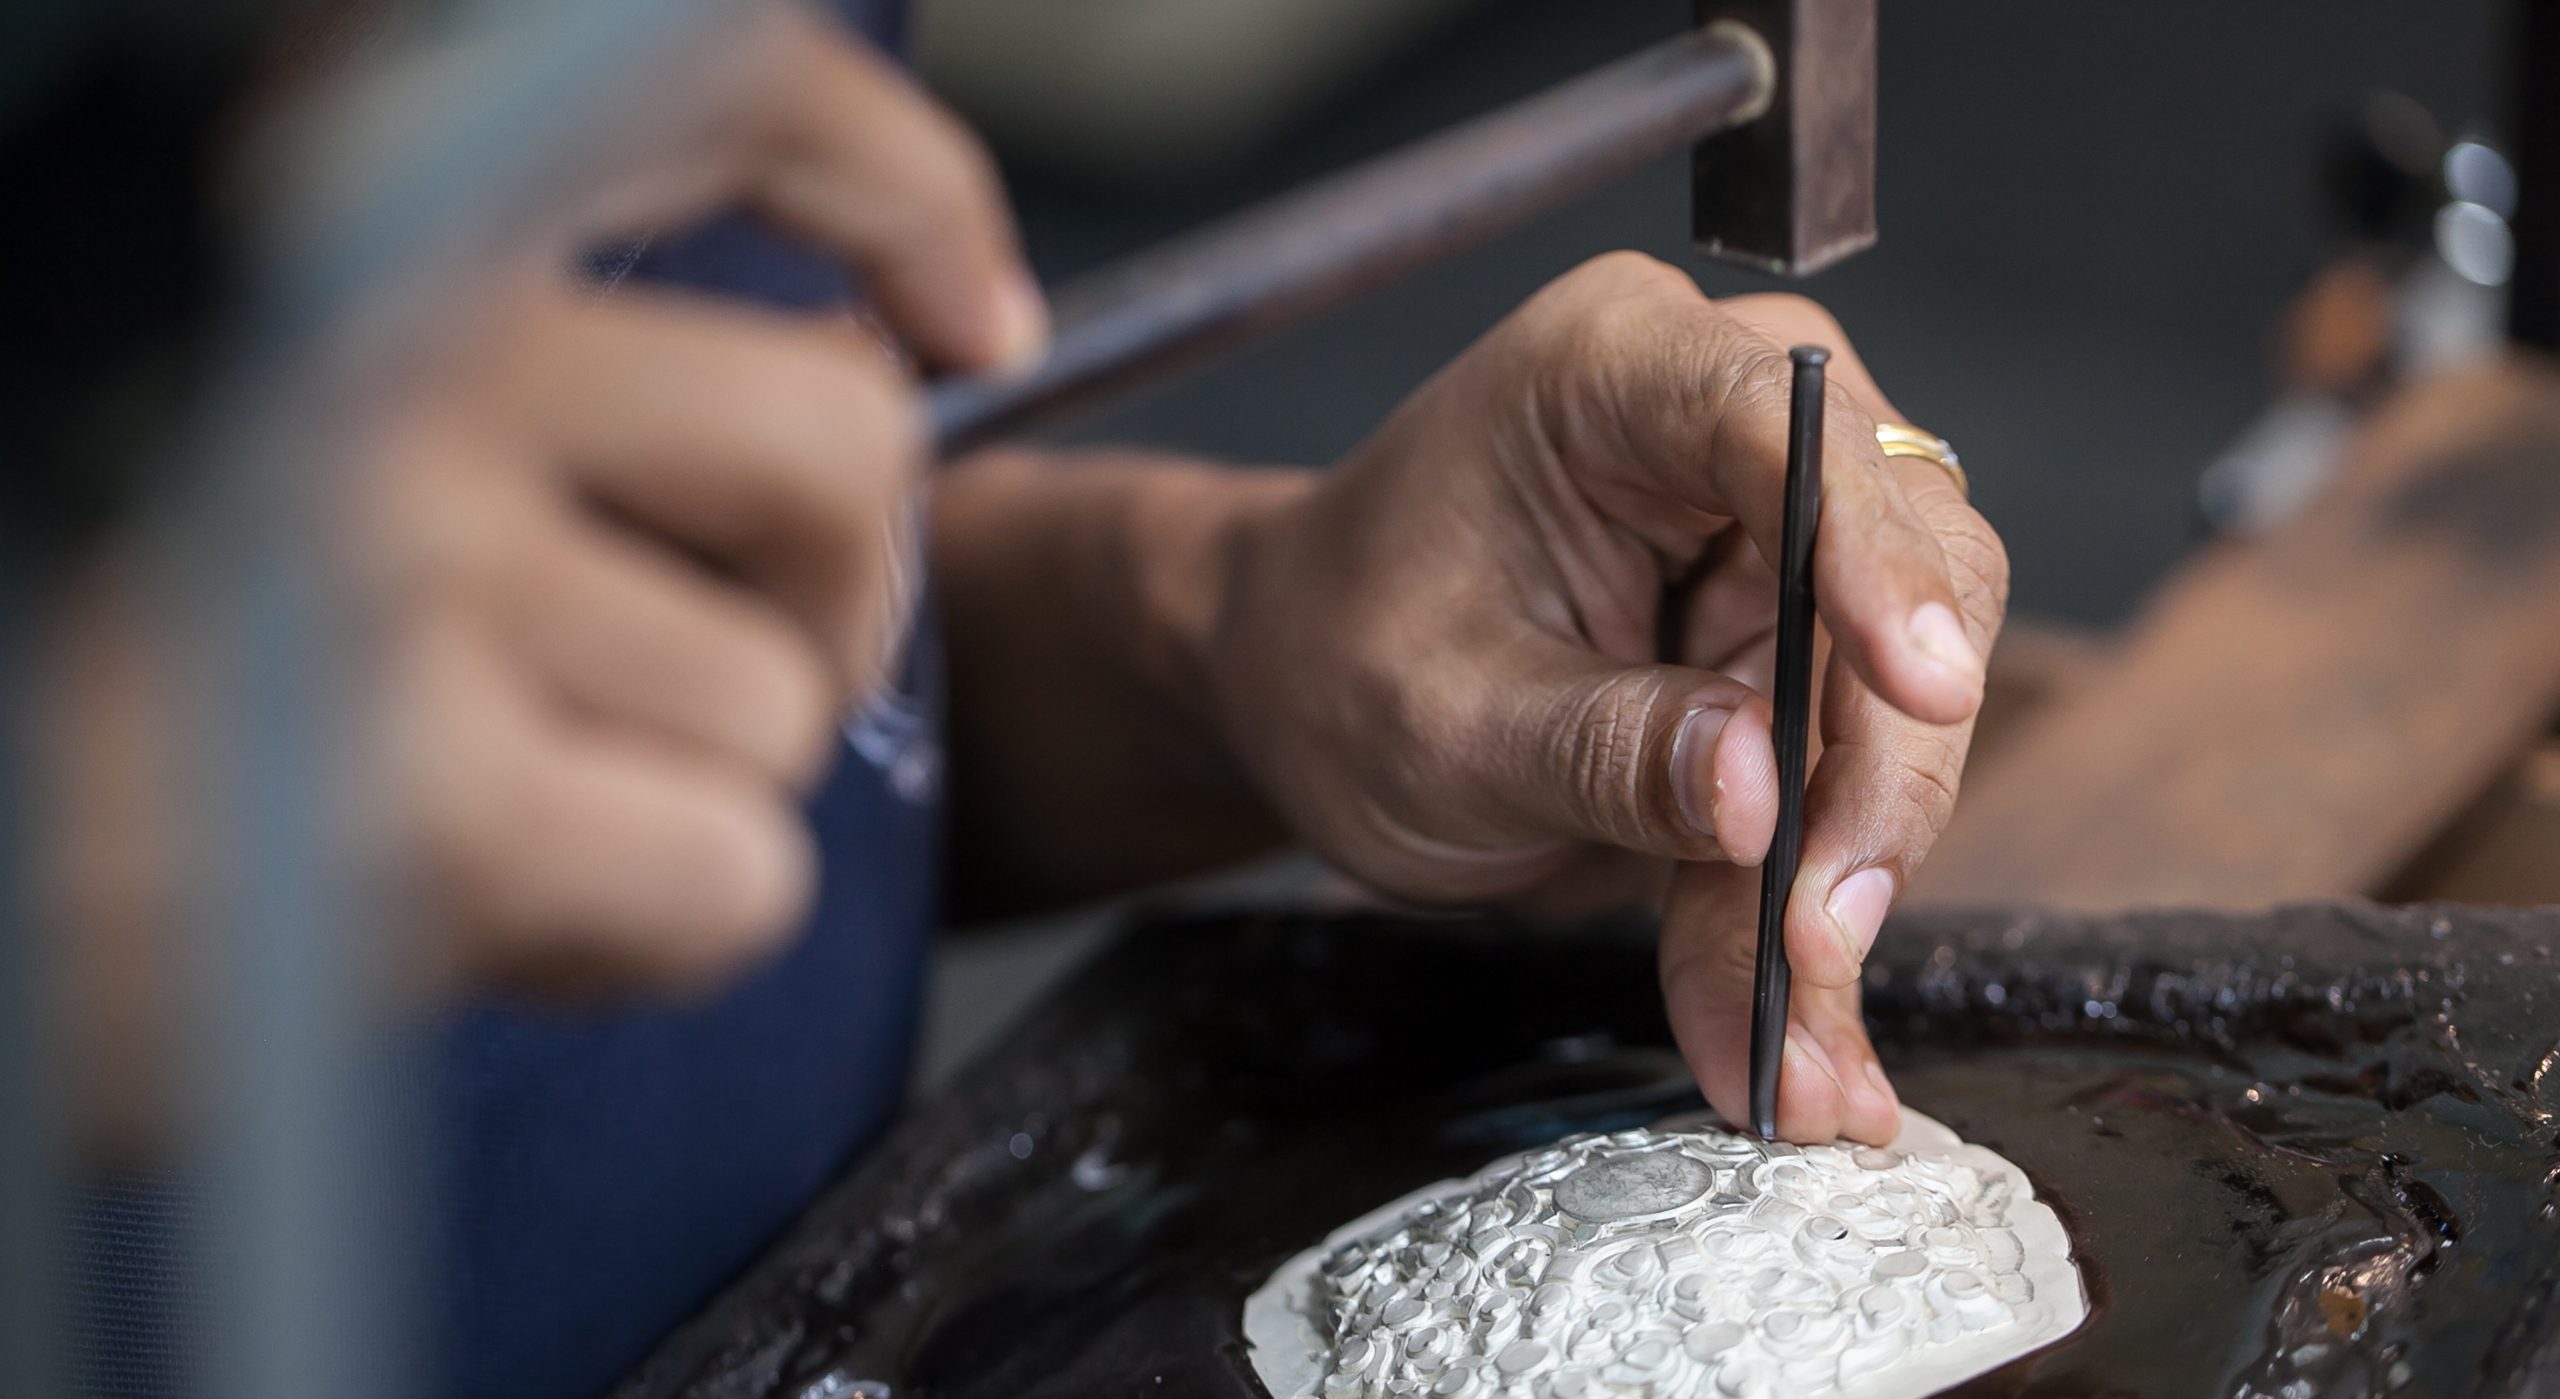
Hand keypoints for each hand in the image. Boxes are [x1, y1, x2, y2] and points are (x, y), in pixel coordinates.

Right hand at [352, 3, 1044, 997]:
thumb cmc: (113, 653)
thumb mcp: (292, 414)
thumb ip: (529, 380)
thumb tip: (846, 378)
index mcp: (356, 218)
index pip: (732, 96)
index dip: (902, 195)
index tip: (962, 314)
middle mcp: (383, 338)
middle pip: (844, 443)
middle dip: (832, 594)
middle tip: (723, 664)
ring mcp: (404, 558)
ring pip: (780, 700)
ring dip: (684, 789)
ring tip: (484, 811)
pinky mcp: (422, 795)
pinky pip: (732, 877)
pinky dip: (651, 934)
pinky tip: (483, 914)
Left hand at [1211, 253, 2006, 1142]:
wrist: (1298, 681)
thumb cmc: (1336, 652)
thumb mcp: (1439, 720)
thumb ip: (1601, 748)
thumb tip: (1761, 795)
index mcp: (1616, 368)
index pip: (1789, 428)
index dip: (1875, 561)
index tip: (1928, 691)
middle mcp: (1729, 418)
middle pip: (1901, 573)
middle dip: (1871, 779)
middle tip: (1818, 948)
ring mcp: (1778, 527)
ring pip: (1903, 695)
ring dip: (1849, 873)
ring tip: (1790, 1035)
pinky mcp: (1794, 634)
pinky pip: (1853, 769)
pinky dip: (1814, 899)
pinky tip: (1784, 1018)